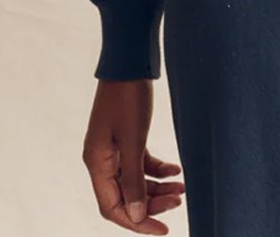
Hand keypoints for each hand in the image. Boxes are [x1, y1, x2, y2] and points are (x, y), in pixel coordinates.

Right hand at [83, 78, 184, 230]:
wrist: (130, 60)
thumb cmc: (128, 96)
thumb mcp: (133, 140)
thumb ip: (133, 178)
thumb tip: (135, 213)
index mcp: (97, 163)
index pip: (113, 207)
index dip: (137, 222)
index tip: (163, 230)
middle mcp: (102, 159)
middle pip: (125, 196)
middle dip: (151, 203)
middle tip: (178, 202)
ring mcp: (113, 148)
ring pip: (135, 180)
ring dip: (157, 187)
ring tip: (182, 187)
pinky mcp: (126, 136)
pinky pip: (140, 163)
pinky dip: (157, 169)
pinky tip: (176, 169)